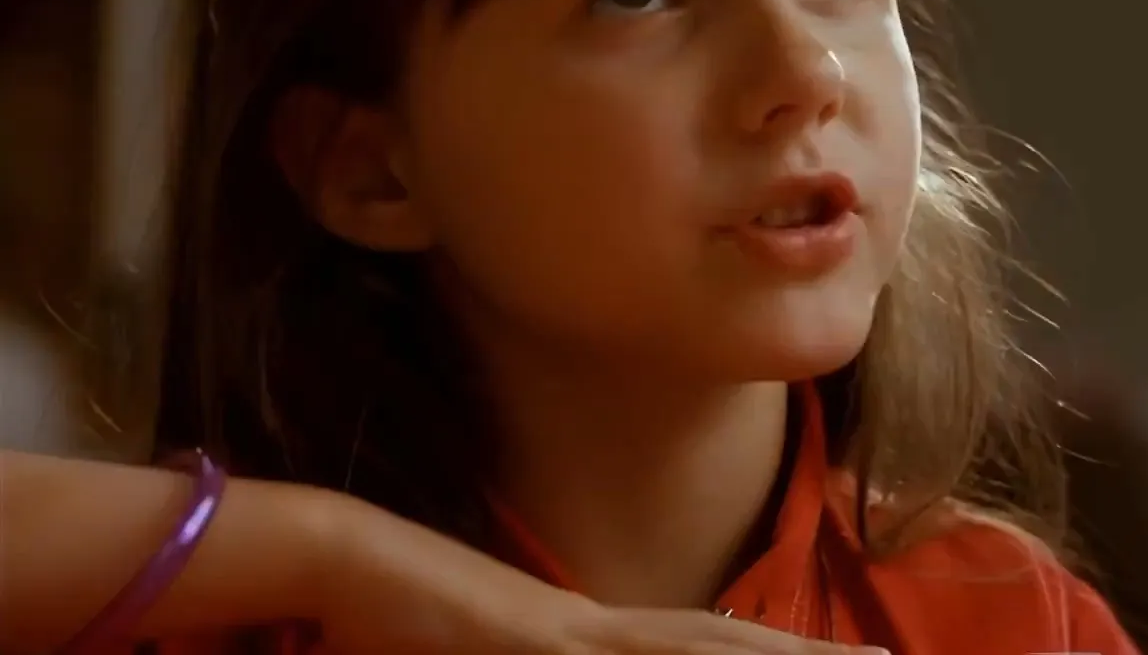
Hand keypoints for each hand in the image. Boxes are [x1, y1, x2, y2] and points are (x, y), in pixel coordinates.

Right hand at [315, 492, 885, 654]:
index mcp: (594, 634)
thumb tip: (572, 643)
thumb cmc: (408, 620)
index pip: (707, 647)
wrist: (354, 567)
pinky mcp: (554, 644)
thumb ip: (542, 648)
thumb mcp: (500, 651)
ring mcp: (583, 634)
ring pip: (708, 650)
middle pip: (728, 645)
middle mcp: (604, 629)